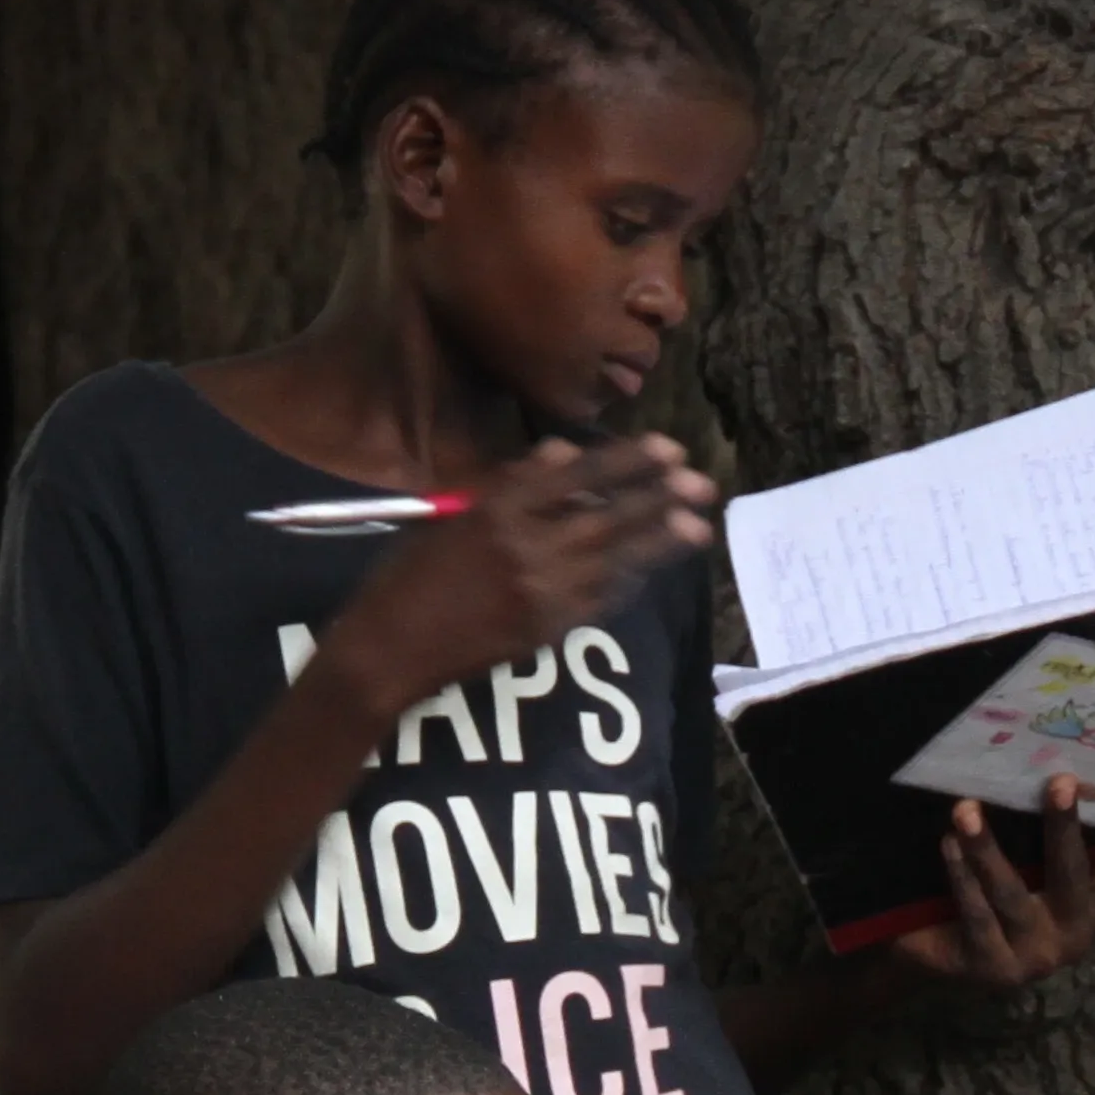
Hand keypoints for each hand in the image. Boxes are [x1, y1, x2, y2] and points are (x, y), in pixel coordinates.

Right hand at [325, 435, 715, 707]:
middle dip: (660, 499)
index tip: (669, 447)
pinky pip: (598, 599)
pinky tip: (646, 570)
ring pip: (614, 560)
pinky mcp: (545, 630)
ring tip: (699, 527)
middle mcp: (525, 545)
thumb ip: (513, 482)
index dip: (628, 461)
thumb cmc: (410, 574)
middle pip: (608, 516)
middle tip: (703, 485)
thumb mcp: (453, 513)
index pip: (578, 474)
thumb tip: (564, 452)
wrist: (390, 647)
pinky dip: (624, 580)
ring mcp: (539, 591)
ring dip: (659, 543)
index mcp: (498, 507)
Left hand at [879, 772, 1094, 995]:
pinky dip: (961, 876)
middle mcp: (1071, 935)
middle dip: (1065, 826)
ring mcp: (1032, 957)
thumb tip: (1076, 778)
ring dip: (986, 848)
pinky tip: (948, 844)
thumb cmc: (998, 900)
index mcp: (1092, 908)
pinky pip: (976, 914)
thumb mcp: (1033, 870)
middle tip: (1061, 781)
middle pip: (1071, 875)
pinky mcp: (992, 968)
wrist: (945, 958)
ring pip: (1010, 894)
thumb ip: (1056, 838)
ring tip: (966, 809)